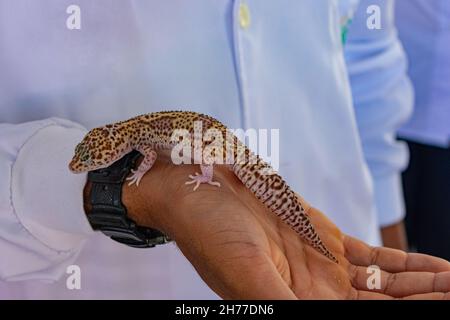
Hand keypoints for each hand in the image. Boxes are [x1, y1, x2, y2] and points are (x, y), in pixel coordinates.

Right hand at [119, 158, 449, 298]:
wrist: (200, 186)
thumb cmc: (211, 230)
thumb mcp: (247, 273)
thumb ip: (283, 303)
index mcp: (294, 306)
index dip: (400, 319)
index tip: (440, 309)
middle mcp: (314, 294)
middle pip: (381, 309)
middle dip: (422, 305)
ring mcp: (323, 266)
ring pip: (386, 286)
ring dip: (424, 288)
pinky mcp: (325, 238)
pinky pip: (376, 256)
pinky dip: (407, 262)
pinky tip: (437, 268)